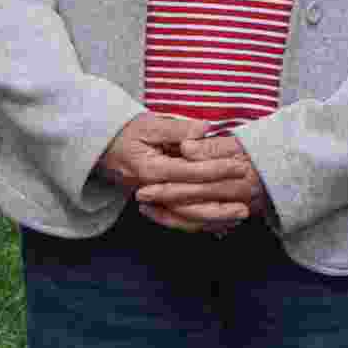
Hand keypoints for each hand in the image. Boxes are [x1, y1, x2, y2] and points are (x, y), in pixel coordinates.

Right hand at [96, 114, 261, 231]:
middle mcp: (150, 190)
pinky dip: (200, 224)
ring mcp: (151, 201)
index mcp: (150, 169)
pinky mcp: (154, 205)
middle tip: (245, 206)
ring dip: (212, 221)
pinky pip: (179, 220)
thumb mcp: (149, 124)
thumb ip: (177, 128)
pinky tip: (221, 224)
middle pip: (188, 206)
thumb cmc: (127, 132)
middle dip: (219, 207)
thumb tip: (204, 129)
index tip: (238, 167)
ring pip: (184, 219)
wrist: (102, 147)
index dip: (216, 170)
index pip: (189, 172)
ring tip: (238, 218)